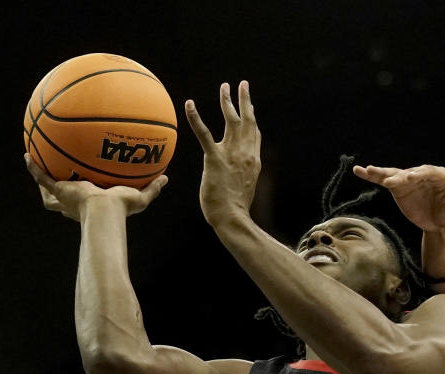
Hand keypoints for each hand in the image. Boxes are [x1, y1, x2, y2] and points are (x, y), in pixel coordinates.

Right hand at [24, 154, 166, 221]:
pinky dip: (34, 168)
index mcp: (92, 205)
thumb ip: (152, 187)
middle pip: (63, 199)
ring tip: (37, 164)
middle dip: (59, 190)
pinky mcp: (58, 191)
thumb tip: (166, 178)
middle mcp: (75, 203)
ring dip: (43, 180)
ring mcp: (64, 197)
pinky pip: (42, 178)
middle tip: (59, 177)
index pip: (85, 201)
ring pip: (48, 190)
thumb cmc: (121, 211)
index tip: (84, 185)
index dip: (83, 195)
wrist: (105, 212)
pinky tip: (27, 155)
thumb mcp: (140, 197)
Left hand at [185, 81, 260, 227]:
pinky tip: (189, 104)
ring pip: (231, 121)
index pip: (254, 134)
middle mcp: (245, 153)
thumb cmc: (236, 208)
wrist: (232, 217)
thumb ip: (245, 174)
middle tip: (242, 85)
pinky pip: (204, 134)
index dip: (252, 118)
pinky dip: (195, 117)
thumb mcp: (246, 188)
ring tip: (224, 87)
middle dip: (245, 100)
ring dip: (227, 101)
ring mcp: (231, 154)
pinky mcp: (214, 159)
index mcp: (253, 160)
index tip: (250, 106)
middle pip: (247, 121)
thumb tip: (243, 171)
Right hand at [352, 156, 444, 232]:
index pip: (427, 172)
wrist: (442, 226)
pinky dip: (372, 176)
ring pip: (393, 174)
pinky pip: (384, 180)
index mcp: (438, 174)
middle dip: (400, 176)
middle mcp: (421, 174)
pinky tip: (359, 171)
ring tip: (368, 170)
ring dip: (381, 173)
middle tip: (392, 181)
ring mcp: (408, 181)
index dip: (419, 174)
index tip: (410, 178)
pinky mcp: (398, 189)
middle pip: (408, 173)